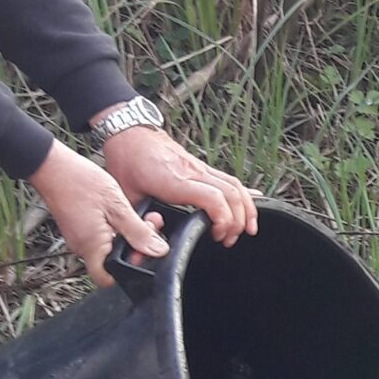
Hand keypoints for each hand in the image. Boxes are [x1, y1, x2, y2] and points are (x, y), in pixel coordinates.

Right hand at [28, 140, 169, 288]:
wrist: (53, 166)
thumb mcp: (117, 206)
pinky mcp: (76, 227)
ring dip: (125, 234)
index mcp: (91, 246)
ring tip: (133, 214)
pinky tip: (118, 210)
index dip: (128, 272)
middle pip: (112, 261)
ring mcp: (77, 237)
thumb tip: (157, 251)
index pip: (108, 279)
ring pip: (107, 247)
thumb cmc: (79, 182)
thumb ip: (138, 232)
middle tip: (146, 226)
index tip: (143, 253)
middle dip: (133, 246)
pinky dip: (113, 227)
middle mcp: (81, 247)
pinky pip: (98, 236)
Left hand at [98, 127, 257, 247]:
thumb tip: (143, 247)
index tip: (216, 236)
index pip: (214, 199)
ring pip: (237, 185)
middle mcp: (193, 172)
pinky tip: (252, 203)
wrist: (129, 132)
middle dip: (238, 221)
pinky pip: (231, 180)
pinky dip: (244, 194)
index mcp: (175, 181)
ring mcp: (200, 167)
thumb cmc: (127, 159)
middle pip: (233, 194)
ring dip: (247, 208)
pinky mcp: (201, 166)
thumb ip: (136, 223)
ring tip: (248, 229)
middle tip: (228, 240)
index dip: (223, 220)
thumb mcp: (126, 195)